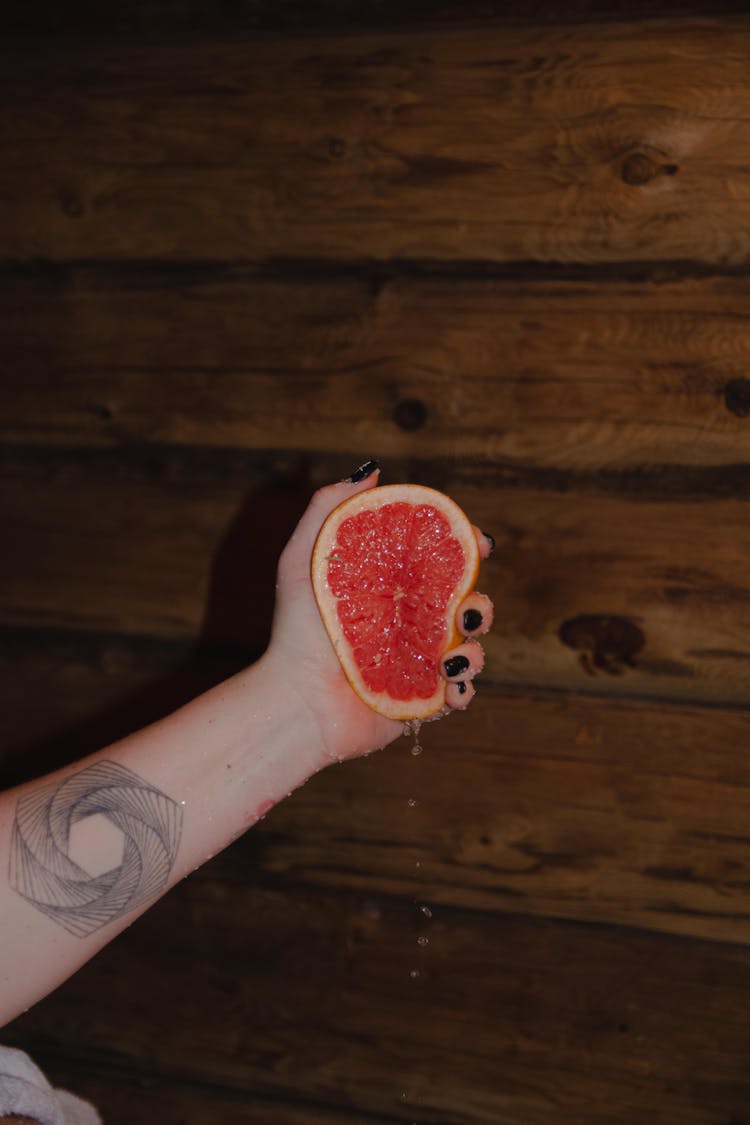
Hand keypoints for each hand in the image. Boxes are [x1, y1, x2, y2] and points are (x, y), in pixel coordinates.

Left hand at [266, 465, 493, 765]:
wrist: (297, 699)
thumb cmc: (296, 630)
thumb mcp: (302, 559)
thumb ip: (329, 509)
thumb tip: (373, 471)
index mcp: (393, 587)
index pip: (442, 560)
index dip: (466, 546)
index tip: (476, 541)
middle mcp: (412, 622)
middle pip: (469, 603)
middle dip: (480, 603)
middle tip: (465, 609)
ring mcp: (420, 661)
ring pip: (473, 647)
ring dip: (475, 649)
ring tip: (450, 655)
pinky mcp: (424, 699)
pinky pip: (462, 691)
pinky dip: (464, 688)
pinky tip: (449, 684)